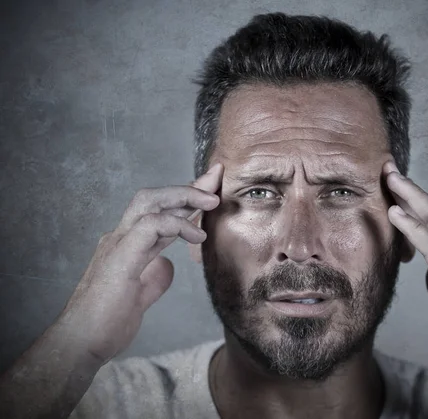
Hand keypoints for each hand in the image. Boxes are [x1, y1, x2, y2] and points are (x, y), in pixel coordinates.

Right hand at [58, 163, 223, 364]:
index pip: (159, 213)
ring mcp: (117, 244)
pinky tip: (196, 235)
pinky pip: (149, 226)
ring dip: (184, 195)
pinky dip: (176, 224)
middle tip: (215, 178)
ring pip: (149, 202)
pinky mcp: (120, 257)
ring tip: (212, 200)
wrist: (80, 344)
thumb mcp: (140, 296)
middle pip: (154, 198)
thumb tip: (168, 266)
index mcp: (127, 246)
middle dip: (187, 186)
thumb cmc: (106, 323)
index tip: (210, 189)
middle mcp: (120, 238)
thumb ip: (153, 278)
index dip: (185, 199)